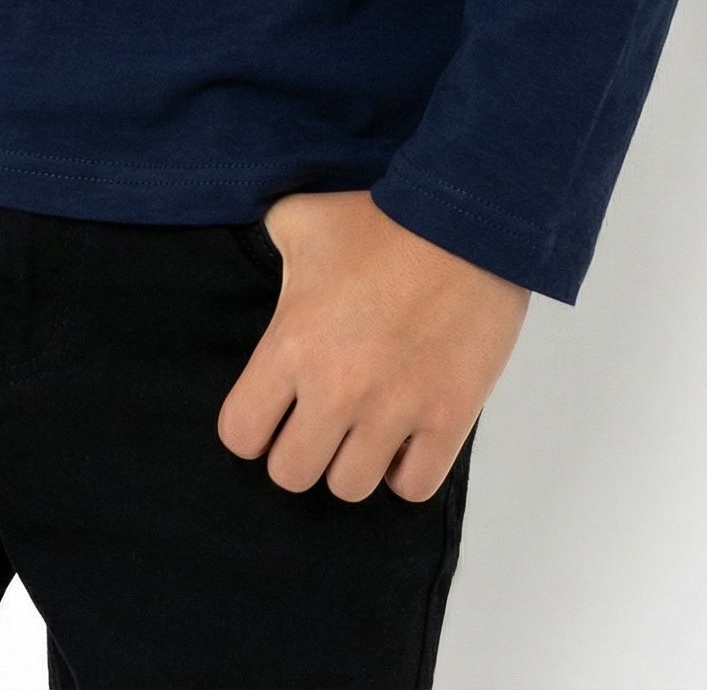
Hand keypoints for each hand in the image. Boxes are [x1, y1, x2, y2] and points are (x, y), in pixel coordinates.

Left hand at [216, 189, 528, 503]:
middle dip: (301, 449)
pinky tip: (404, 437)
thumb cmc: (381, 217)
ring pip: (350, 487)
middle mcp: (336, 389)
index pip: (240, 434)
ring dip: (353, 461)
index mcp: (292, 344)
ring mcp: (394, 410)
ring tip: (365, 426)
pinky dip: (405, 470)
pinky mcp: (447, 419)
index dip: (252, 426)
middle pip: (291, 474)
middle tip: (321, 419)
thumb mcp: (300, 219)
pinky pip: (412, 487)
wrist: (465, 218)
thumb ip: (268, 248)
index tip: (273, 408)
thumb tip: (260, 260)